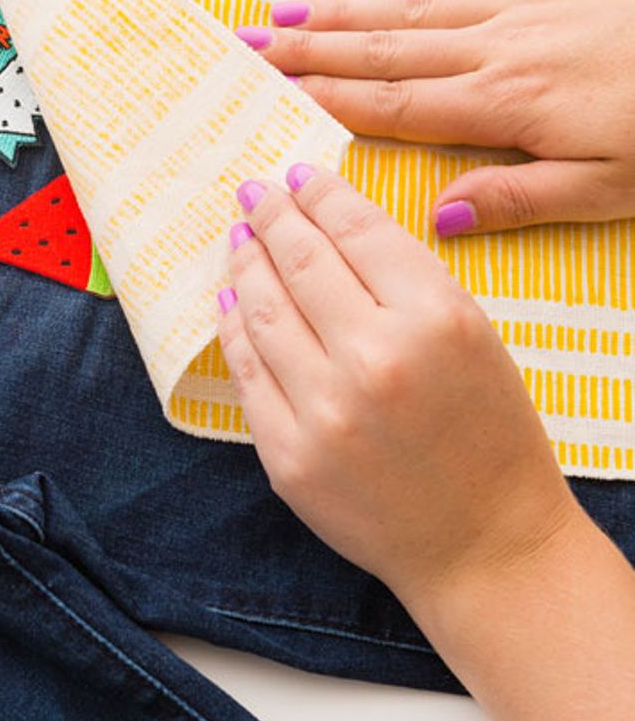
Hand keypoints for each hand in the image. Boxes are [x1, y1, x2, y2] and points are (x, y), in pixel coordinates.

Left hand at [216, 164, 581, 604]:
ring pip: (261, 308)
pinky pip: (245, 371)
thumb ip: (407, 278)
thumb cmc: (490, 435)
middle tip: (253, 192)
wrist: (485, 545)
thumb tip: (331, 223)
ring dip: (244, 262)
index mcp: (435, 319)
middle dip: (272, 216)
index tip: (297, 176)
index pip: (358, 229)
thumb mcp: (475, 335)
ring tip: (238, 237)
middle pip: (301, 260)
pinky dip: (234, 326)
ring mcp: (324, 411)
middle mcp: (375, 359)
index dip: (320, 194)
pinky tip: (230, 298)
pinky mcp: (287, 456)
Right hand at [235, 0, 634, 234]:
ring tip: (282, 10)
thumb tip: (438, 216)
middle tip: (243, 43)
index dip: (323, 94)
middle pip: (383, 49)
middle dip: (308, 47)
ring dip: (341, 11)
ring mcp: (520, 8)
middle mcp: (497, 49)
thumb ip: (522, 198)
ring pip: (412, 10)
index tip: (265, 86)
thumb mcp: (612, 188)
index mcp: (505, 106)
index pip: (394, 103)